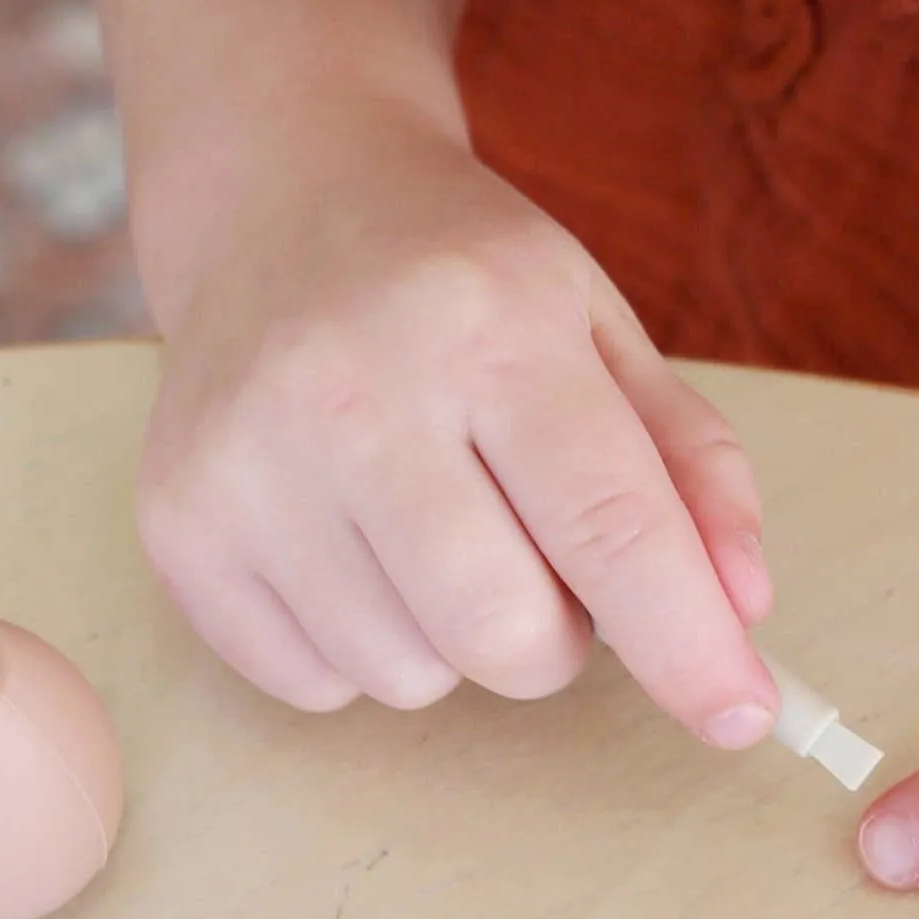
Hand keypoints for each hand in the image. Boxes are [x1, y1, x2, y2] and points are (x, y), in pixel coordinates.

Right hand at [132, 92, 778, 736]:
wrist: (278, 201)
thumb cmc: (459, 283)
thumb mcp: (600, 330)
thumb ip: (690, 466)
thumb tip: (739, 608)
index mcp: (488, 327)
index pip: (609, 528)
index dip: (686, 646)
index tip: (738, 716)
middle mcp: (353, 390)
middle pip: (506, 638)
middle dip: (554, 638)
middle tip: (535, 556)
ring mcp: (249, 462)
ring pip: (412, 677)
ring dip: (449, 639)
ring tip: (426, 524)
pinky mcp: (179, 524)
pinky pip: (315, 685)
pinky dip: (357, 647)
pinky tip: (348, 541)